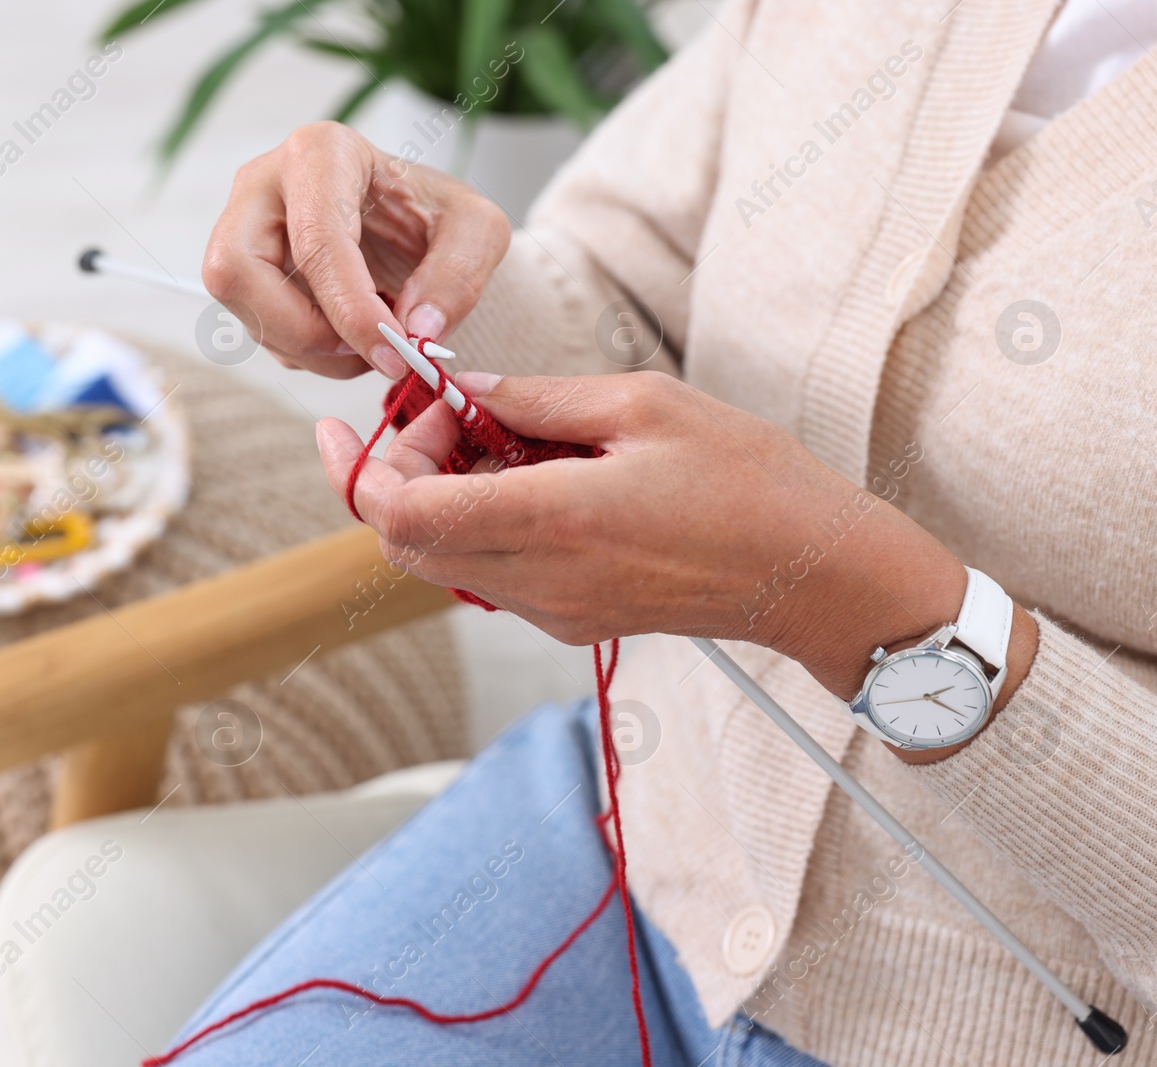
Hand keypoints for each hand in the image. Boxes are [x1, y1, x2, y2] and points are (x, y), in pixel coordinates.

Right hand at [202, 122, 510, 379]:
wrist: (409, 230)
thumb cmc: (435, 215)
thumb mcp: (478, 230)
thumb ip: (460, 274)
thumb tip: (417, 330)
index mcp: (320, 154)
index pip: (316, 238)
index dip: (351, 308)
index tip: (396, 353)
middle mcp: (262, 184)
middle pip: (237, 272)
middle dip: (305, 332)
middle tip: (368, 353)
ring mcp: (242, 230)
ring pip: (246, 313)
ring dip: (315, 353)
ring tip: (373, 344)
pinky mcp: (243, 276)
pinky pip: (261, 334)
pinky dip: (312, 356)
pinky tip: (350, 339)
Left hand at [318, 370, 976, 701]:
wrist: (811, 574)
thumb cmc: (749, 482)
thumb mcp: (644, 404)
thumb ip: (538, 398)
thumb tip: (466, 390)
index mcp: (555, 519)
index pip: (403, 516)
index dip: (356, 473)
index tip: (344, 427)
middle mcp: (541, 580)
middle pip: (406, 544)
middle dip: (396, 476)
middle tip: (449, 414)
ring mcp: (553, 611)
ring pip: (442, 562)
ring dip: (440, 499)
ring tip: (502, 436)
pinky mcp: (570, 621)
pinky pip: (489, 574)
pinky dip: (480, 524)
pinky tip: (532, 476)